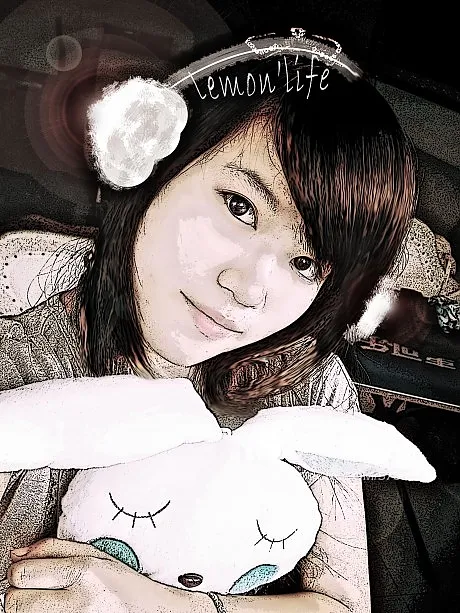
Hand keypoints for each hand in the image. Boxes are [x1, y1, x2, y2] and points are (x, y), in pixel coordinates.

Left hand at [5, 538, 204, 612]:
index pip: (24, 572)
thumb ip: (55, 549)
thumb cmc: (127, 586)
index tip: (27, 574)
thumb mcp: (97, 555)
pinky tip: (57, 610)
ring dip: (28, 609)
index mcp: (84, 571)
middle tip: (34, 591)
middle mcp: (78, 600)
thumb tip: (18, 553)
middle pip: (16, 601)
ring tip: (46, 602)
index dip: (20, 572)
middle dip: (20, 594)